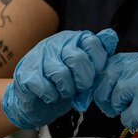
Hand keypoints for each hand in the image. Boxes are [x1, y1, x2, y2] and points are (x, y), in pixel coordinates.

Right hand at [1, 29, 118, 129]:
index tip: (93, 76)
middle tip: (79, 88)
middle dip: (83, 80)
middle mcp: (55, 43)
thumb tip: (111, 36)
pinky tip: (50, 96)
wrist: (35, 101)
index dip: (97, 64)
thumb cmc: (63, 84)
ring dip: (66, 90)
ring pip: (61, 74)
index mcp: (72, 39)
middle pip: (78, 59)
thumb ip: (98, 56)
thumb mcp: (85, 70)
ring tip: (63, 93)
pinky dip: (51, 96)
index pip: (92, 43)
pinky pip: (44, 86)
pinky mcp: (26, 72)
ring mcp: (38, 56)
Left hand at [92, 52, 137, 137]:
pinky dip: (133, 122)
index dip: (104, 79)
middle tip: (112, 106)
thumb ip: (134, 73)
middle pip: (109, 77)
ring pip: (116, 96)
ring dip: (121, 109)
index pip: (113, 63)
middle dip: (105, 94)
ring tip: (135, 112)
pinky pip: (128, 116)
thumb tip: (107, 81)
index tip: (105, 91)